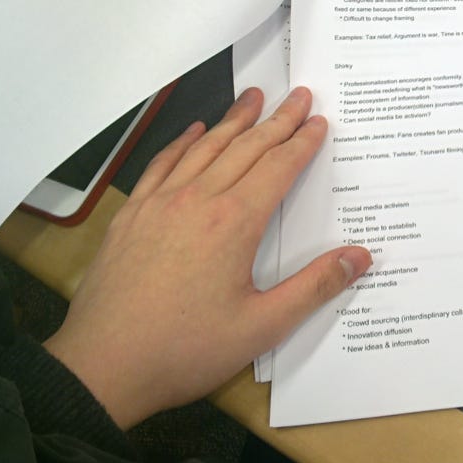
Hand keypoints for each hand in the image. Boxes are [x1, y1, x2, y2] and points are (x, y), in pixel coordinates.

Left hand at [43, 87, 370, 429]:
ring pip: (205, 148)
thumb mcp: (261, 327)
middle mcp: (197, 200)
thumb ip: (314, 288)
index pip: (278, 168)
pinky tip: (194, 131)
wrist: (102, 367)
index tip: (319, 121)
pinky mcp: (131, 216)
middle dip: (277, 120)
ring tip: (254, 98)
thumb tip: (360, 256)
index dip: (303, 142)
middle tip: (298, 95)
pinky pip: (162, 165)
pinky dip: (183, 143)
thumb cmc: (184, 350)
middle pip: (246, 148)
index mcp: (234, 223)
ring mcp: (159, 204)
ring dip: (233, 120)